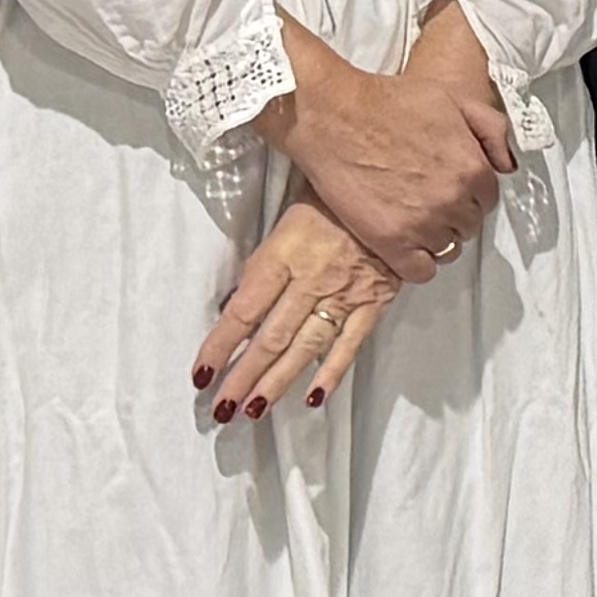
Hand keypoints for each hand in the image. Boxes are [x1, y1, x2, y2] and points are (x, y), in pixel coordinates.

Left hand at [196, 198, 405, 423]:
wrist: (394, 186)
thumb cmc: (332, 198)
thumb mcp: (286, 218)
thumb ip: (262, 263)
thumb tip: (236, 305)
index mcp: (284, 253)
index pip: (244, 310)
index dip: (220, 345)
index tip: (202, 373)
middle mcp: (312, 278)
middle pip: (271, 337)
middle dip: (243, 377)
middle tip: (222, 408)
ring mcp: (345, 293)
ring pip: (306, 347)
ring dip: (277, 383)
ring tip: (254, 410)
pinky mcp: (375, 302)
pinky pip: (350, 344)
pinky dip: (331, 373)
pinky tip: (312, 397)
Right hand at [263, 12, 516, 282]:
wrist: (333, 115)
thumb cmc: (389, 101)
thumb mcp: (453, 99)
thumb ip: (491, 129)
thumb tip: (506, 166)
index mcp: (473, 168)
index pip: (488, 199)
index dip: (468, 192)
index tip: (447, 184)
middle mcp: (453, 200)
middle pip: (469, 225)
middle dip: (453, 213)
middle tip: (425, 197)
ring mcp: (423, 224)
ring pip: (448, 249)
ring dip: (435, 236)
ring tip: (413, 217)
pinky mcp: (390, 242)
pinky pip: (421, 271)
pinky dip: (417, 262)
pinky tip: (405, 244)